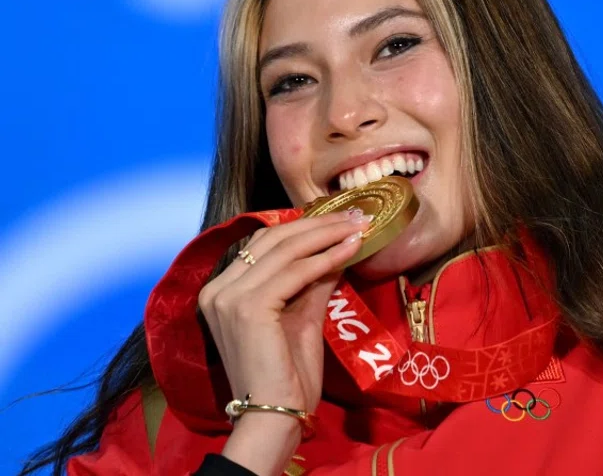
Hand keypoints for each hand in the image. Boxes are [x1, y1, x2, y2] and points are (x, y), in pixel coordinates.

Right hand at [197, 210, 370, 473]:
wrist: (275, 415)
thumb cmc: (287, 374)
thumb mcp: (301, 316)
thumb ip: (312, 281)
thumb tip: (337, 248)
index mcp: (221, 290)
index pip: (264, 243)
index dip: (303, 225)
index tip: (340, 217)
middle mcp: (217, 289)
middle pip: (273, 238)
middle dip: (318, 223)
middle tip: (355, 215)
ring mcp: (228, 297)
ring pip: (285, 250)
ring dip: (327, 234)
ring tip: (358, 226)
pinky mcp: (247, 308)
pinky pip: (295, 272)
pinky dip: (326, 257)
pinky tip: (350, 249)